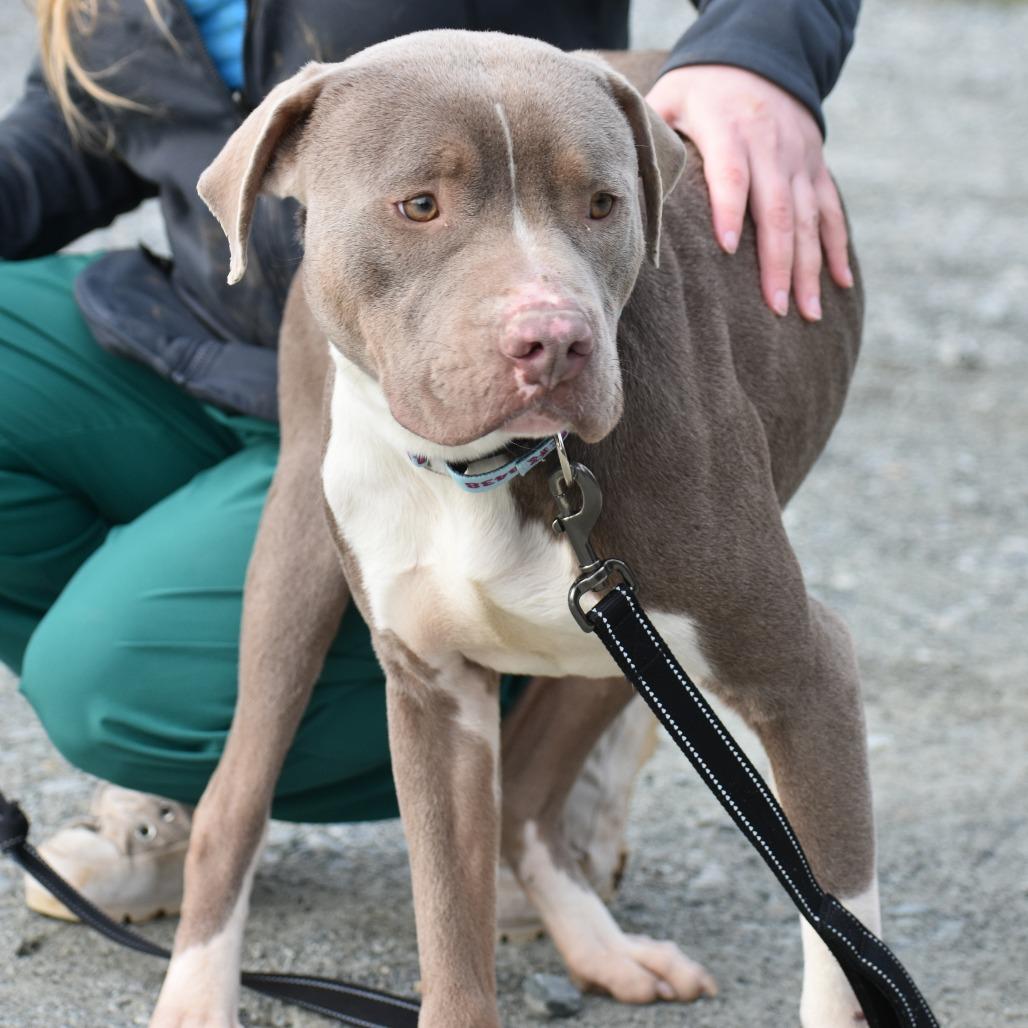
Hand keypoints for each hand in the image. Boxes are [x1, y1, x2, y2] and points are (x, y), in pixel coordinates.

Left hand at [646, 65, 853, 321]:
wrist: (758, 57)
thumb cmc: (698, 94)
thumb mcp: (669, 103)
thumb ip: (655, 144)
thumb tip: (628, 194)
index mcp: (731, 130)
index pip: (732, 174)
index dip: (730, 210)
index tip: (724, 249)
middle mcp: (772, 146)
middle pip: (778, 210)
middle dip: (778, 262)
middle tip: (775, 307)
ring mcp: (799, 159)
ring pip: (810, 218)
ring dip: (810, 268)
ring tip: (808, 313)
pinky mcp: (816, 168)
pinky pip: (831, 211)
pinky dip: (837, 248)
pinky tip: (842, 284)